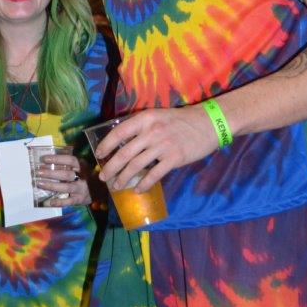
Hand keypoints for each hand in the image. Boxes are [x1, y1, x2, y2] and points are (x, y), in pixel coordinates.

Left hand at [35, 155, 91, 205]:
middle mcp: (83, 177)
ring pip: (66, 188)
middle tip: (38, 172)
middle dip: (51, 173)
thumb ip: (68, 164)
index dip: (57, 159)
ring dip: (52, 185)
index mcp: (82, 166)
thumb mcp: (80, 166)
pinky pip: (68, 201)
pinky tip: (48, 202)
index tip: (44, 159)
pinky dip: (58, 202)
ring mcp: (81, 189)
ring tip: (39, 183)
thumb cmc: (85, 174)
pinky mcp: (79, 200)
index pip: (70, 160)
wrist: (100, 189)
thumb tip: (47, 160)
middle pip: (66, 175)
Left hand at [96, 106, 218, 192]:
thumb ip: (141, 127)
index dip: (106, 144)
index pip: (119, 132)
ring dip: (123, 178)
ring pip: (136, 166)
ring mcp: (163, 145)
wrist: (208, 123)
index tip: (98, 155)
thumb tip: (122, 143)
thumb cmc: (180, 120)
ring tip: (116, 186)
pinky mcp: (174, 158)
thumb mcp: (157, 116)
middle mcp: (151, 131)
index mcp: (145, 119)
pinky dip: (144, 184)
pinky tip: (137, 190)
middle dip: (111, 167)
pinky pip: (154, 175)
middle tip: (103, 177)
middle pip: (124, 153)